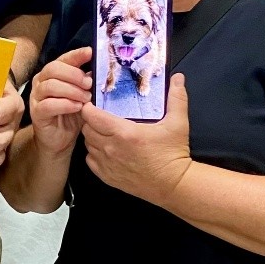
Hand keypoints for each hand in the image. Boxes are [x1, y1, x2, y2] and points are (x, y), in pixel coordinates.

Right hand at [30, 47, 91, 156]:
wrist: (60, 141)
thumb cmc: (71, 115)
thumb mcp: (82, 96)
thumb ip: (86, 83)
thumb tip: (97, 71)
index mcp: (51, 74)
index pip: (62, 59)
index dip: (76, 55)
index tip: (90, 52)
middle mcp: (41, 82)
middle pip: (53, 69)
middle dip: (74, 74)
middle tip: (89, 83)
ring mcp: (36, 97)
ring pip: (50, 86)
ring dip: (71, 90)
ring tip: (86, 98)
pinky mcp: (36, 113)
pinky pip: (49, 105)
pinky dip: (65, 104)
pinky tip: (77, 107)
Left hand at [81, 73, 191, 208]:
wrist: (175, 186)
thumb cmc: (174, 155)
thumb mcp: (178, 123)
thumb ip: (177, 97)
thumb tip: (178, 77)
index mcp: (124, 132)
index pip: (91, 115)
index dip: (89, 107)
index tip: (93, 102)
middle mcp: (111, 148)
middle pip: (87, 128)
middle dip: (90, 120)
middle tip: (99, 114)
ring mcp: (108, 164)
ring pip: (88, 144)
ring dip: (92, 136)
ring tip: (103, 130)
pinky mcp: (109, 178)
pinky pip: (91, 161)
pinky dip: (94, 153)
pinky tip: (105, 148)